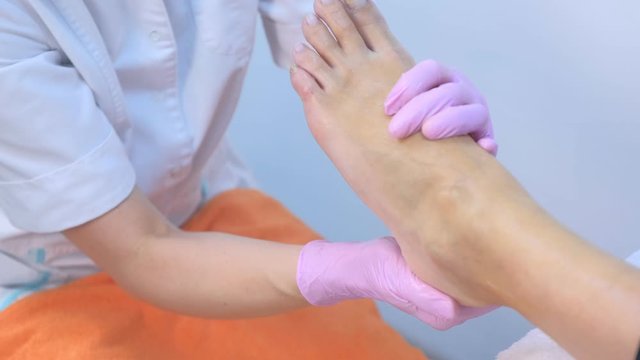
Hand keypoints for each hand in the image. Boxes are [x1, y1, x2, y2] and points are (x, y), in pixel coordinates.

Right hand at [296, 237, 493, 329]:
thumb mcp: (402, 282)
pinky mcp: (445, 278)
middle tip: (497, 232)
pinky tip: (471, 234)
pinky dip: (473, 252)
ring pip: (479, 275)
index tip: (502, 249)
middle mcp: (454, 308)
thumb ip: (428, 297)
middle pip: (488, 288)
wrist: (363, 262)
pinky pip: (468, 266)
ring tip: (486, 230)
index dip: (498, 277)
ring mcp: (450, 293)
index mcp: (448, 315)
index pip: (488, 300)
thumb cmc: (381, 271)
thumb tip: (454, 306)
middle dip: (495, 264)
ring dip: (484, 256)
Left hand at [385, 60, 497, 154]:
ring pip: (472, 112)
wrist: (428, 160)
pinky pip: (489, 142)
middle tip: (395, 130)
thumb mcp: (399, 111)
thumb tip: (362, 111)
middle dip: (420, 108)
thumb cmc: (406, 130)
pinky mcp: (486, 142)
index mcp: (441, 80)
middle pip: (447, 91)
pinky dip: (485, 146)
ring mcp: (477, 116)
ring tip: (429, 132)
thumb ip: (389, 106)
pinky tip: (478, 150)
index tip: (387, 108)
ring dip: (450, 120)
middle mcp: (463, 93)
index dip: (409, 85)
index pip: (430, 69)